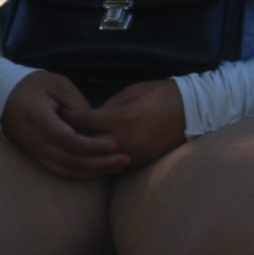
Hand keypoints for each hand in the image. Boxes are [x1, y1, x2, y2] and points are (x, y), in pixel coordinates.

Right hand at [0, 71, 128, 179]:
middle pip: (68, 159)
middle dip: (98, 163)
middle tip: (125, 159)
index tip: (114, 144)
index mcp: (38, 118)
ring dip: (92, 171)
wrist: (4, 95)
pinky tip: (100, 169)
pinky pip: (58, 169)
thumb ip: (77, 105)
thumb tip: (96, 127)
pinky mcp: (36, 155)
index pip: (67, 139)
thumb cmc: (35, 85)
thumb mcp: (58, 84)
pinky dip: (80, 173)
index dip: (91, 145)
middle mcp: (33, 138)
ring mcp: (33, 149)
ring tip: (118, 167)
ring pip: (64, 169)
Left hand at [68, 78, 187, 167]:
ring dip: (86, 151)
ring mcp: (134, 152)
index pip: (84, 121)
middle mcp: (125, 138)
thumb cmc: (163, 94)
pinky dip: (103, 158)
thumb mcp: (134, 91)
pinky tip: (97, 152)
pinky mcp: (141, 160)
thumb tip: (89, 117)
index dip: (68, 116)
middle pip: (86, 144)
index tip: (59, 113)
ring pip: (98, 158)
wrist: (195, 111)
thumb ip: (109, 105)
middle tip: (61, 130)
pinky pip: (114, 163)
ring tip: (75, 143)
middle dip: (72, 137)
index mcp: (123, 117)